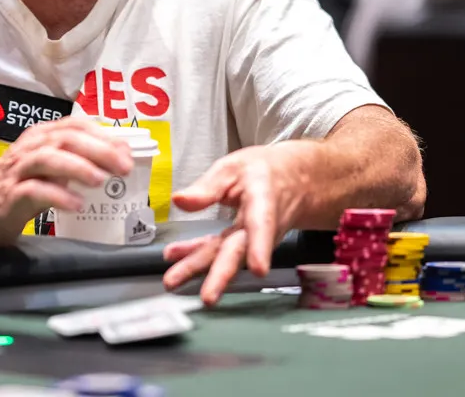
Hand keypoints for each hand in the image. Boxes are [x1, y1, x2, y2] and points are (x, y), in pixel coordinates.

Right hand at [0, 116, 132, 244]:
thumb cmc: (17, 184)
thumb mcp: (49, 167)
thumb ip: (78, 159)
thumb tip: (120, 155)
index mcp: (40, 137)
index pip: (74, 125)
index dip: (103, 135)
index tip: (126, 151)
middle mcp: (29, 148)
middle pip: (65, 139)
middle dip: (98, 150)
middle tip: (123, 167)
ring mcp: (17, 172)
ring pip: (47, 159)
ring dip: (77, 167)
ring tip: (101, 180)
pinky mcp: (8, 197)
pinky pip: (33, 191)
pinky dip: (57, 196)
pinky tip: (76, 205)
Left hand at [162, 142, 313, 305]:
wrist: (292, 180)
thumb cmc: (262, 171)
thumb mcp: (234, 167)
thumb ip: (208, 186)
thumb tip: (180, 201)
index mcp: (264, 199)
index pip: (264, 224)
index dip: (260, 247)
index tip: (259, 269)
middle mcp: (261, 226)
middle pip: (241, 250)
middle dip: (222, 275)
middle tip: (207, 297)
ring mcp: (251, 238)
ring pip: (225, 256)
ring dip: (199, 269)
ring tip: (172, 281)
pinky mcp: (241, 242)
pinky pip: (217, 250)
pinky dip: (195, 254)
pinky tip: (175, 259)